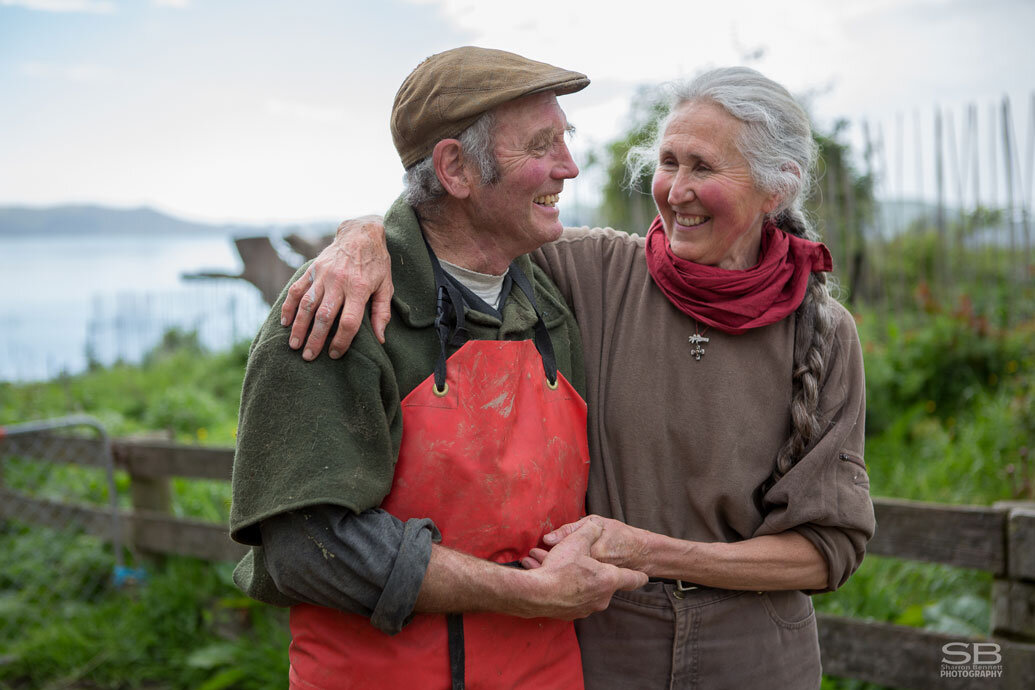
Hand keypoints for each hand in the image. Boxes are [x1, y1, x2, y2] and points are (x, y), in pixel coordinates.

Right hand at [281, 215, 392, 359]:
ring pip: (307, 304)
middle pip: (324, 316)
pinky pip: (297, 290)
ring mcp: (323, 275)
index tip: (335, 354)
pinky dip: (289, 306)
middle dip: (315, 339)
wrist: (361, 234)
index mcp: (359, 288)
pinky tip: (285, 322)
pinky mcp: (312, 270)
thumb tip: (381, 339)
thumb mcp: (387, 286)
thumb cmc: (376, 263)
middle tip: (308, 357)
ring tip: (294, 345)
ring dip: (299, 326)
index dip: (342, 341)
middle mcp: (339, 282)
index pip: (349, 321)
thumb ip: (382, 312)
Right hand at [515, 519, 646, 619]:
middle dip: (593, 569)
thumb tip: (596, 527)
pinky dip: (567, 589)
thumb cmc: (560, 568)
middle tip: (577, 558)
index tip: (644, 575)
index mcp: (609, 579)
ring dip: (577, 578)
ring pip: (587, 589)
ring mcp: (587, 609)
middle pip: (605, 582)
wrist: (536, 594)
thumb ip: (590, 531)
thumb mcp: (577, 541)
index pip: (633, 579)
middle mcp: (602, 598)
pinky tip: (552, 579)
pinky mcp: (572, 615)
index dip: (639, 575)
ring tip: (556, 566)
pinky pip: (573, 598)